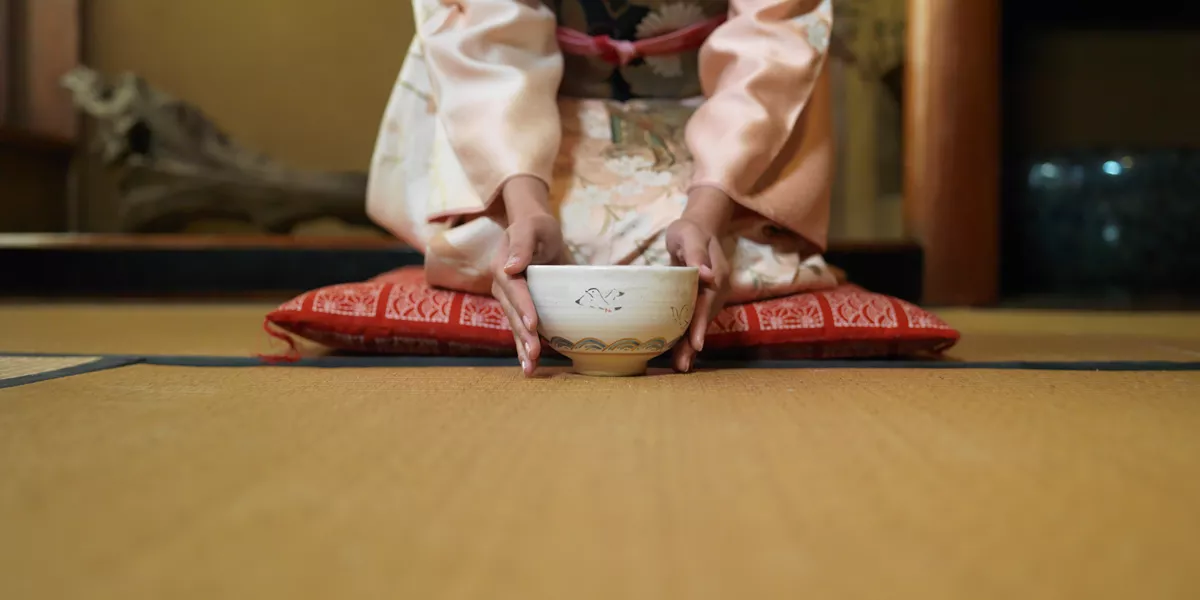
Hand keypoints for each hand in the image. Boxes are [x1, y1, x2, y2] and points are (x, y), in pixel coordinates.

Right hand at [491, 176, 563, 376]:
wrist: (536, 231)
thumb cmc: (537, 227)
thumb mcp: (532, 227)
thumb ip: (522, 243)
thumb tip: (512, 267)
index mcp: (503, 268)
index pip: (514, 290)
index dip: (523, 307)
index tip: (533, 324)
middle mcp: (502, 287)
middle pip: (513, 314)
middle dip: (523, 335)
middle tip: (534, 354)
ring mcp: (509, 300)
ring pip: (514, 327)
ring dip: (522, 348)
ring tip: (530, 369)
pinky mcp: (519, 309)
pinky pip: (520, 330)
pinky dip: (524, 348)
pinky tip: (531, 367)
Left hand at [665, 187, 733, 372]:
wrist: (698, 227)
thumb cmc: (690, 230)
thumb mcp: (689, 234)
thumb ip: (696, 253)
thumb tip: (705, 274)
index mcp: (717, 275)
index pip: (708, 303)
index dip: (701, 324)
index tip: (697, 344)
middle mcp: (717, 290)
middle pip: (704, 319)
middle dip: (694, 343)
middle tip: (683, 365)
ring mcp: (710, 297)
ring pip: (700, 323)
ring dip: (691, 345)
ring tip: (681, 366)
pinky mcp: (700, 300)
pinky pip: (694, 320)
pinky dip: (688, 337)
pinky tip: (679, 353)